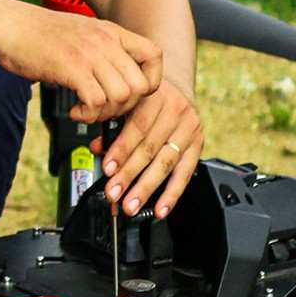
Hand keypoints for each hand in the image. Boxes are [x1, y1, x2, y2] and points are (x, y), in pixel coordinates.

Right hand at [0, 2, 163, 123]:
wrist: (8, 26)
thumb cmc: (38, 35)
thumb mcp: (80, 34)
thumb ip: (102, 51)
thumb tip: (115, 80)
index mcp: (111, 32)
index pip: (155, 55)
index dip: (151, 80)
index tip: (132, 93)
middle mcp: (106, 41)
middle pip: (141, 85)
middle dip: (125, 107)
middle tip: (103, 109)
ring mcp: (90, 54)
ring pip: (122, 96)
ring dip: (105, 113)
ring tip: (86, 111)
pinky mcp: (72, 68)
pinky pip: (97, 102)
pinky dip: (87, 115)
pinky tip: (74, 111)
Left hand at [98, 80, 204, 217]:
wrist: (175, 87)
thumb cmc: (145, 98)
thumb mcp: (126, 103)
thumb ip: (111, 124)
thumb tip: (97, 148)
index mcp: (154, 97)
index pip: (137, 128)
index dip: (121, 150)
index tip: (107, 169)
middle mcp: (175, 111)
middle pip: (150, 149)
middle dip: (130, 175)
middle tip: (114, 193)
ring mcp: (189, 128)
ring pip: (166, 163)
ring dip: (147, 188)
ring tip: (132, 204)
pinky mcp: (198, 144)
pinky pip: (185, 173)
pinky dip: (172, 194)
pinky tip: (160, 209)